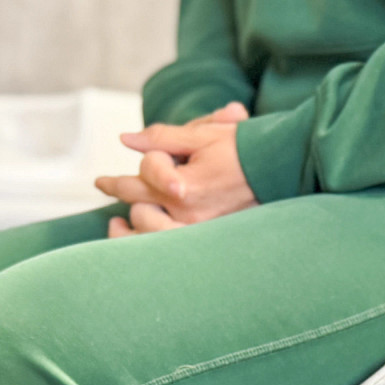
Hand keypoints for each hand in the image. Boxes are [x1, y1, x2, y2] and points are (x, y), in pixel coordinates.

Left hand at [97, 101, 256, 235]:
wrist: (281, 172)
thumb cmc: (244, 150)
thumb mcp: (203, 135)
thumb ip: (161, 137)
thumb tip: (125, 139)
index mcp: (185, 187)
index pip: (144, 173)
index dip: (141, 160)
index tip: (116, 170)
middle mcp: (188, 214)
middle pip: (137, 201)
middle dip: (118, 188)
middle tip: (103, 184)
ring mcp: (195, 232)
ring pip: (144, 230)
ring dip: (128, 223)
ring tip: (116, 221)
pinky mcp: (205, 242)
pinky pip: (162, 249)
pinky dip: (143, 243)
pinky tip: (132, 237)